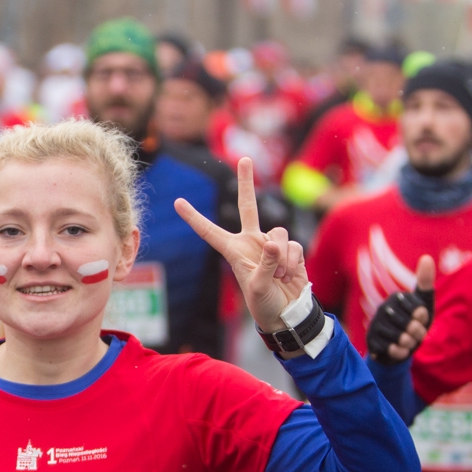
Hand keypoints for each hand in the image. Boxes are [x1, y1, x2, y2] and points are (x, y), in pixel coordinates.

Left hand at [175, 157, 307, 332]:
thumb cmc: (265, 304)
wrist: (288, 313)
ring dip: (281, 255)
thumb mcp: (259, 287)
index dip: (193, 217)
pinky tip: (289, 274)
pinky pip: (293, 245)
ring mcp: (271, 244)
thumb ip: (266, 264)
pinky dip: (292, 260)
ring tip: (279, 275)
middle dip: (247, 182)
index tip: (177, 201)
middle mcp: (250, 242)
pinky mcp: (290, 249)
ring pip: (278, 232)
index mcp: (233, 251)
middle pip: (248, 206)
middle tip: (245, 158)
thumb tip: (272, 242)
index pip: (209, 231)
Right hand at [366, 255, 434, 363]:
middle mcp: (384, 309)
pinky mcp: (371, 339)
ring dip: (409, 344)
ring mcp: (376, 324)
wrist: (398, 345)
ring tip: (409, 343)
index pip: (418, 310)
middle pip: (409, 325)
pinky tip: (400, 351)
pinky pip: (389, 348)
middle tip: (418, 335)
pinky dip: (398, 353)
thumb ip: (425, 282)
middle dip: (417, 334)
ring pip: (399, 337)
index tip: (421, 319)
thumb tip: (426, 257)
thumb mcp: (423, 303)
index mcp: (397, 298)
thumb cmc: (413, 321)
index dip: (422, 319)